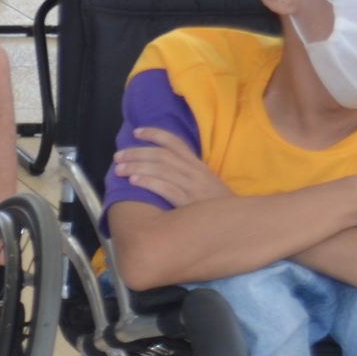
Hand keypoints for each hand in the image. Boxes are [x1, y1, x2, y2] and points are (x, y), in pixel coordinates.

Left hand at [112, 126, 228, 205]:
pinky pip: (167, 189)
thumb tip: (159, 167)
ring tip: (119, 169)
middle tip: (118, 156)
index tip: (136, 132)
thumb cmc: (216, 206)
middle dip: (137, 153)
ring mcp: (193, 187)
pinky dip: (149, 183)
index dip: (155, 134)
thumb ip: (186, 174)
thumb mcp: (205, 184)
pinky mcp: (190, 203)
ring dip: (137, 167)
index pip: (176, 143)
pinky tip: (134, 181)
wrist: (238, 223)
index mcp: (198, 166)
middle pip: (162, 155)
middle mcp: (195, 172)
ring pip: (161, 170)